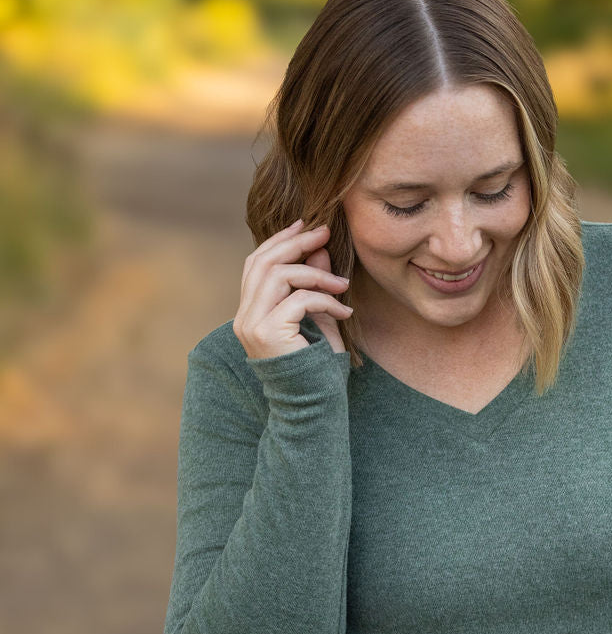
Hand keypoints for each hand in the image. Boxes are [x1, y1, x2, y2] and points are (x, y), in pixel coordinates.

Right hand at [235, 219, 352, 359]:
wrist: (313, 407)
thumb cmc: (316, 368)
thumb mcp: (319, 319)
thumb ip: (315, 286)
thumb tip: (320, 250)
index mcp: (250, 312)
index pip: (256, 264)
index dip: (279, 241)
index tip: (304, 225)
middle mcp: (244, 317)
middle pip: (263, 262)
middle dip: (296, 243)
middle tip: (324, 233)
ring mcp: (252, 325)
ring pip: (278, 276)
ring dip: (316, 274)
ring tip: (343, 285)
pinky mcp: (268, 333)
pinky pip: (299, 300)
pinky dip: (326, 300)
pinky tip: (345, 312)